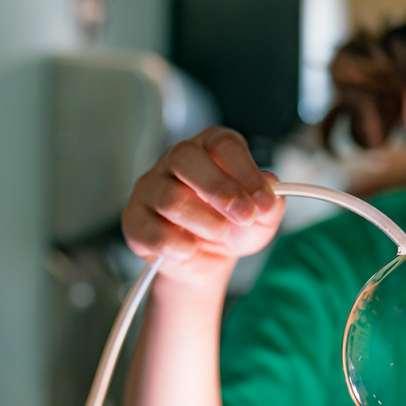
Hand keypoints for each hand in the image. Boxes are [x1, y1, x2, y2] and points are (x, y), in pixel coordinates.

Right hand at [122, 128, 282, 284]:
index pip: (223, 145)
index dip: (246, 172)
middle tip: (245, 216)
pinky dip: (175, 244)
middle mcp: (175, 160)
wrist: (206, 260)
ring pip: (170, 197)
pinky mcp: (134, 218)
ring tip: (220, 233)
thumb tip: (270, 188)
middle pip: (186, 158)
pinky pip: (149, 229)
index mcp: (209, 148)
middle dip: (220, 190)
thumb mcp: (261, 218)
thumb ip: (271, 202)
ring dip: (204, 221)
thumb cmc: (232, 227)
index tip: (264, 202)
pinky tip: (190, 249)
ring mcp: (150, 187)